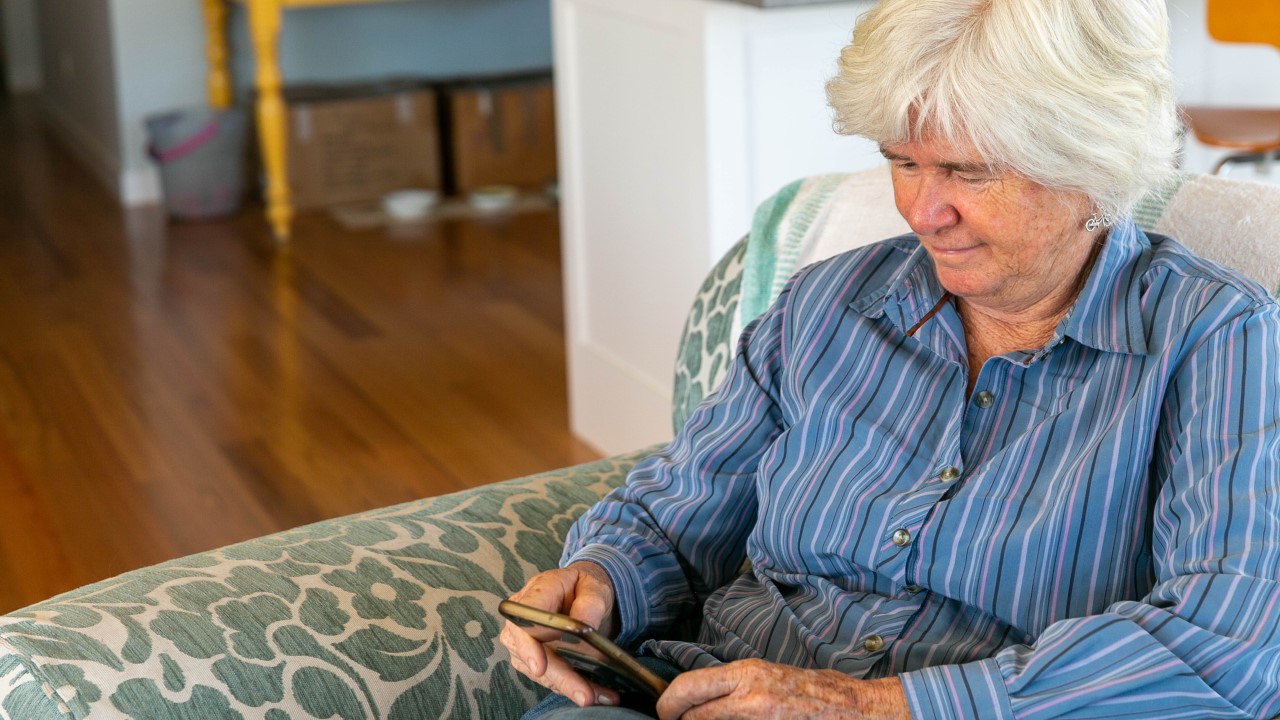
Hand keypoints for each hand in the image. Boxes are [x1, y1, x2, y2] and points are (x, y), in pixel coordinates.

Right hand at [499, 561, 620, 707]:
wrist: (586, 593)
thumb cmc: (586, 586)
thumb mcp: (595, 586)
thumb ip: (590, 603)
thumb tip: (584, 626)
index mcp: (538, 591)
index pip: (522, 618)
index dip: (528, 645)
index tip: (540, 667)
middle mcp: (524, 617)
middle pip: (531, 652)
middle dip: (558, 677)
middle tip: (583, 694)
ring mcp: (526, 639)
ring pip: (539, 671)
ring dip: (568, 686)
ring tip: (596, 696)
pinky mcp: (536, 657)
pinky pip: (550, 677)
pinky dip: (571, 687)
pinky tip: (595, 693)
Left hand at [656, 658, 909, 719]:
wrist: (854, 710)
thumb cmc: (812, 692)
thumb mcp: (767, 677)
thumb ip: (733, 688)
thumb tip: (698, 699)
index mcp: (746, 675)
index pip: (686, 688)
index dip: (668, 704)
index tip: (666, 711)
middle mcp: (748, 696)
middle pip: (689, 711)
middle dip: (677, 718)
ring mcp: (758, 717)